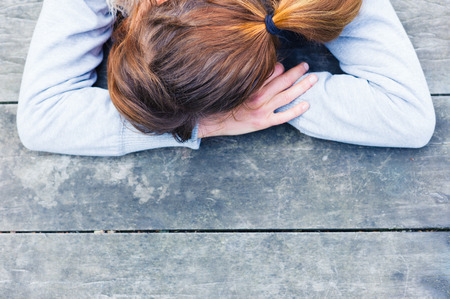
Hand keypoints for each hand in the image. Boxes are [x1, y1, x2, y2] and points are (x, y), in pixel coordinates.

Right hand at [198, 62, 316, 137]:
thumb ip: (251, 77)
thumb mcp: (234, 86)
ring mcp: (261, 110)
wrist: (212, 121)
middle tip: (306, 66)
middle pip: (284, 81)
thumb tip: (269, 67)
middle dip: (297, 72)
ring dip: (302, 87)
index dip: (281, 68)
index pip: (273, 71)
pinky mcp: (263, 123)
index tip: (285, 67)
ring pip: (287, 96)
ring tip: (313, 79)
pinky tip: (306, 104)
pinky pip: (283, 116)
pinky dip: (296, 110)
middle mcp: (258, 96)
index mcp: (251, 85)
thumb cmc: (222, 102)